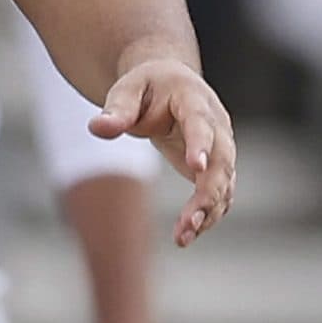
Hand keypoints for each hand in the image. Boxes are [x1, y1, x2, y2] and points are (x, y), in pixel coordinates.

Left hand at [91, 58, 233, 245]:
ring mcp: (221, 146)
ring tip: (183, 238)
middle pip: (221, 160)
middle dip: (209, 193)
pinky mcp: (217, 166)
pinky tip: (188, 234)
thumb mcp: (127, 91)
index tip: (197, 167)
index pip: (200, 123)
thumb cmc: (146, 88)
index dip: (200, 144)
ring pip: (224, 182)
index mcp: (192, 99)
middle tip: (189, 223)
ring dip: (208, 211)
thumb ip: (117, 111)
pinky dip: (208, 214)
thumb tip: (97, 127)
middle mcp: (215, 124)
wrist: (169, 84)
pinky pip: (220, 193)